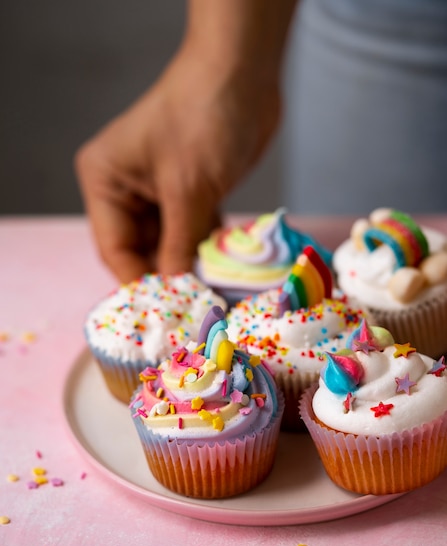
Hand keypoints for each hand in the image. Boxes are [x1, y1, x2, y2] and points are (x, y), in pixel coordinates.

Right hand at [74, 0, 295, 282]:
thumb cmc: (203, 119)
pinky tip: (221, 268)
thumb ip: (179, 245)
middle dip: (168, 275)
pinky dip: (206, 247)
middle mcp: (125, 188)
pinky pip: (192, 231)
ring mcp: (158, 190)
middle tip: (195, 306)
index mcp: (105, 182)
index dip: (140, 282)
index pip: (114, 248)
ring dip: (190, 264)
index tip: (166, 313)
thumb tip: (176, 293)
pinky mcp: (188, 191)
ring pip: (169, 243)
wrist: (244, 74)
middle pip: (141, 250)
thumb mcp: (186, 190)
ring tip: (211, 293)